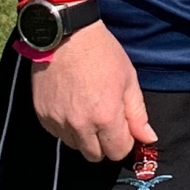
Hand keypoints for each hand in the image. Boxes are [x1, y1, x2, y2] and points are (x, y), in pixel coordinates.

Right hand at [30, 22, 157, 162]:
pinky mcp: (42, 115)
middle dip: (104, 143)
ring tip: (86, 109)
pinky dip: (65, 127)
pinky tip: (70, 105)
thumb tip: (148, 138)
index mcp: (105, 117)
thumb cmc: (102, 53)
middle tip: (104, 119)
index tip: (121, 125)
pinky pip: (57, 134)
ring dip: (83, 136)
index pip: (117, 152)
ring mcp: (58, 121)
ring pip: (74, 146)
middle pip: (95, 156)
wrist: (66, 33)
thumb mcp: (128, 79)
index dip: (123, 140)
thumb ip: (137, 114)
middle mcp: (80, 125)